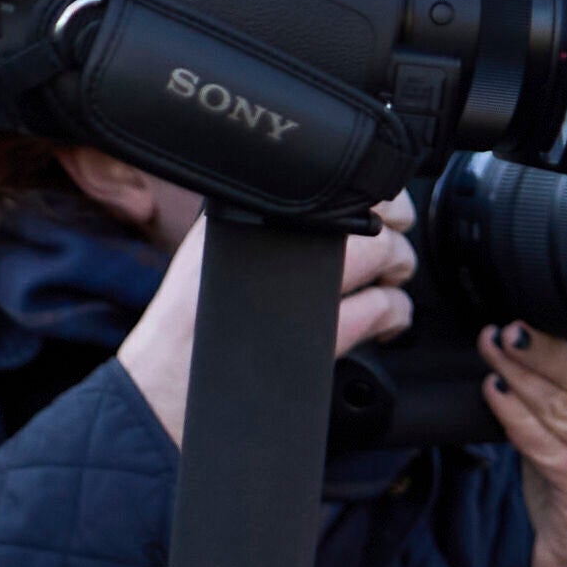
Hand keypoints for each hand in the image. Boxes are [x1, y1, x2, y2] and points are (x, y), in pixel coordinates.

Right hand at [92, 158, 419, 448]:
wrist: (166, 383)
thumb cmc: (189, 324)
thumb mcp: (212, 249)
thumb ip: (262, 223)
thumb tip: (327, 210)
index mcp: (250, 213)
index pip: (333, 184)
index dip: (375, 196)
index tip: (389, 209)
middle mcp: (273, 238)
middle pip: (366, 216)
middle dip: (395, 235)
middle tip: (393, 254)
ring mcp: (296, 283)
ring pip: (381, 254)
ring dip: (399, 269)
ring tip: (391, 283)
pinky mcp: (316, 330)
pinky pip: (378, 308)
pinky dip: (394, 312)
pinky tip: (388, 319)